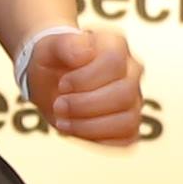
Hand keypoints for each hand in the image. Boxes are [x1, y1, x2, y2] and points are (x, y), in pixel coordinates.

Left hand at [24, 23, 142, 145]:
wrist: (51, 81)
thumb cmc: (52, 61)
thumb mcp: (48, 48)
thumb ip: (65, 44)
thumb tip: (86, 54)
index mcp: (115, 45)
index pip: (114, 62)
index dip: (85, 79)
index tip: (62, 85)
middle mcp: (132, 70)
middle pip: (124, 93)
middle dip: (84, 105)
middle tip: (58, 105)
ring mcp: (134, 97)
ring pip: (128, 120)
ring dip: (89, 126)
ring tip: (63, 121)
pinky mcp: (129, 122)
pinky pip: (126, 138)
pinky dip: (97, 139)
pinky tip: (76, 130)